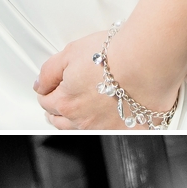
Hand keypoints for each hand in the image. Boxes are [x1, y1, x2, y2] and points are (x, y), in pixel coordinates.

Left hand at [34, 29, 179, 129]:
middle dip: (58, 112)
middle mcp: (83, 121)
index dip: (46, 93)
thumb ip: (48, 72)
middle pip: (61, 122)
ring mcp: (106, 129)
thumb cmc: (114, 55)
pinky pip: (115, 134)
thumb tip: (39, 85)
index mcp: (66, 103)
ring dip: (79, 124)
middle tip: (60, 105)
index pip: (46, 102)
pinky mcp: (131, 131)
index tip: (48, 91)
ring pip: (84, 132)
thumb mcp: (70, 53)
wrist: (147, 61)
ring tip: (82, 114)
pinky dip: (111, 128)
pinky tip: (112, 121)